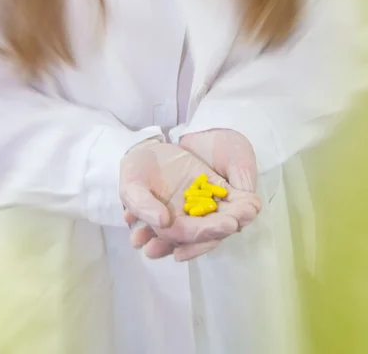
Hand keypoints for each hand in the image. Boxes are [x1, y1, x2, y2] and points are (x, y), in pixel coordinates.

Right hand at [120, 138, 260, 260]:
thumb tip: (164, 222)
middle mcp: (186, 218)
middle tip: (247, 216)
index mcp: (167, 225)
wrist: (143, 151)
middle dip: (230, 221)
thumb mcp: (130, 188)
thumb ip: (144, 206)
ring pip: (221, 212)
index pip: (190, 232)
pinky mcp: (208, 186)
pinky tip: (252, 199)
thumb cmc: (133, 173)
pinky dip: (238, 198)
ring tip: (253, 208)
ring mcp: (199, 202)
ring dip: (238, 212)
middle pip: (210, 225)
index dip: (209, 230)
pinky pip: (224, 194)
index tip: (228, 225)